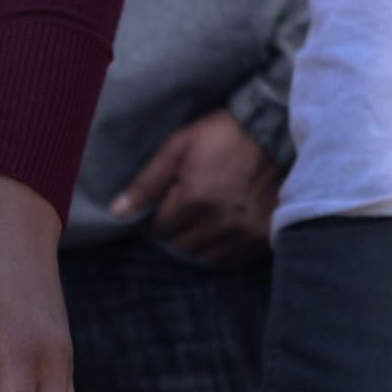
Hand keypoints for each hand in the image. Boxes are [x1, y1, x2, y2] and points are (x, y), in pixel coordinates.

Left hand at [110, 109, 279, 267]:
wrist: (274, 131)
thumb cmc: (220, 135)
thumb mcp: (178, 147)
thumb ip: (146, 183)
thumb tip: (117, 213)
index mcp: (195, 199)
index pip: (159, 229)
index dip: (157, 216)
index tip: (166, 203)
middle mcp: (219, 223)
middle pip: (180, 247)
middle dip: (175, 232)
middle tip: (183, 212)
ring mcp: (243, 234)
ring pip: (204, 257)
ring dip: (196, 244)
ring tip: (201, 222)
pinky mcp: (263, 239)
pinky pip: (231, 260)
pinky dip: (220, 251)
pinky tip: (220, 232)